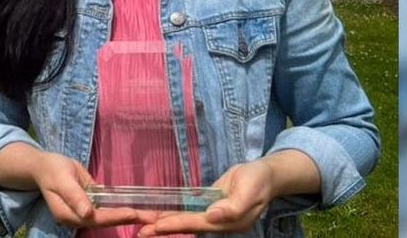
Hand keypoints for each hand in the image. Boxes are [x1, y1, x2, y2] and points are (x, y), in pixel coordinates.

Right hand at [30, 152, 147, 229]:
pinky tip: (139, 211)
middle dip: (128, 219)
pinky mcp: (90, 206)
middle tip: (152, 218)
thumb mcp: (62, 179)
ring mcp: (84, 213)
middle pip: (106, 221)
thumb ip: (74, 196)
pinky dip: (123, 211)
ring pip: (109, 218)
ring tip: (151, 216)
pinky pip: (108, 211)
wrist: (45, 166)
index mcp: (68, 214)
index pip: (96, 218)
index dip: (115, 216)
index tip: (134, 213)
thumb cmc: (53, 170)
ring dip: (130, 217)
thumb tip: (87, 214)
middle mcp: (78, 218)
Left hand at [137, 161, 274, 235]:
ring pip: (185, 221)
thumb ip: (233, 207)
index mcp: (228, 221)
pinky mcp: (209, 208)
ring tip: (142, 226)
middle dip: (164, 228)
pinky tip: (158, 217)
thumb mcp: (250, 190)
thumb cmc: (259, 180)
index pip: (197, 223)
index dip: (177, 225)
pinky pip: (188, 213)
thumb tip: (214, 216)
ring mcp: (213, 217)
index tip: (157, 226)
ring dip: (164, 223)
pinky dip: (173, 215)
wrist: (266, 175)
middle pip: (187, 226)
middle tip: (140, 231)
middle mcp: (218, 222)